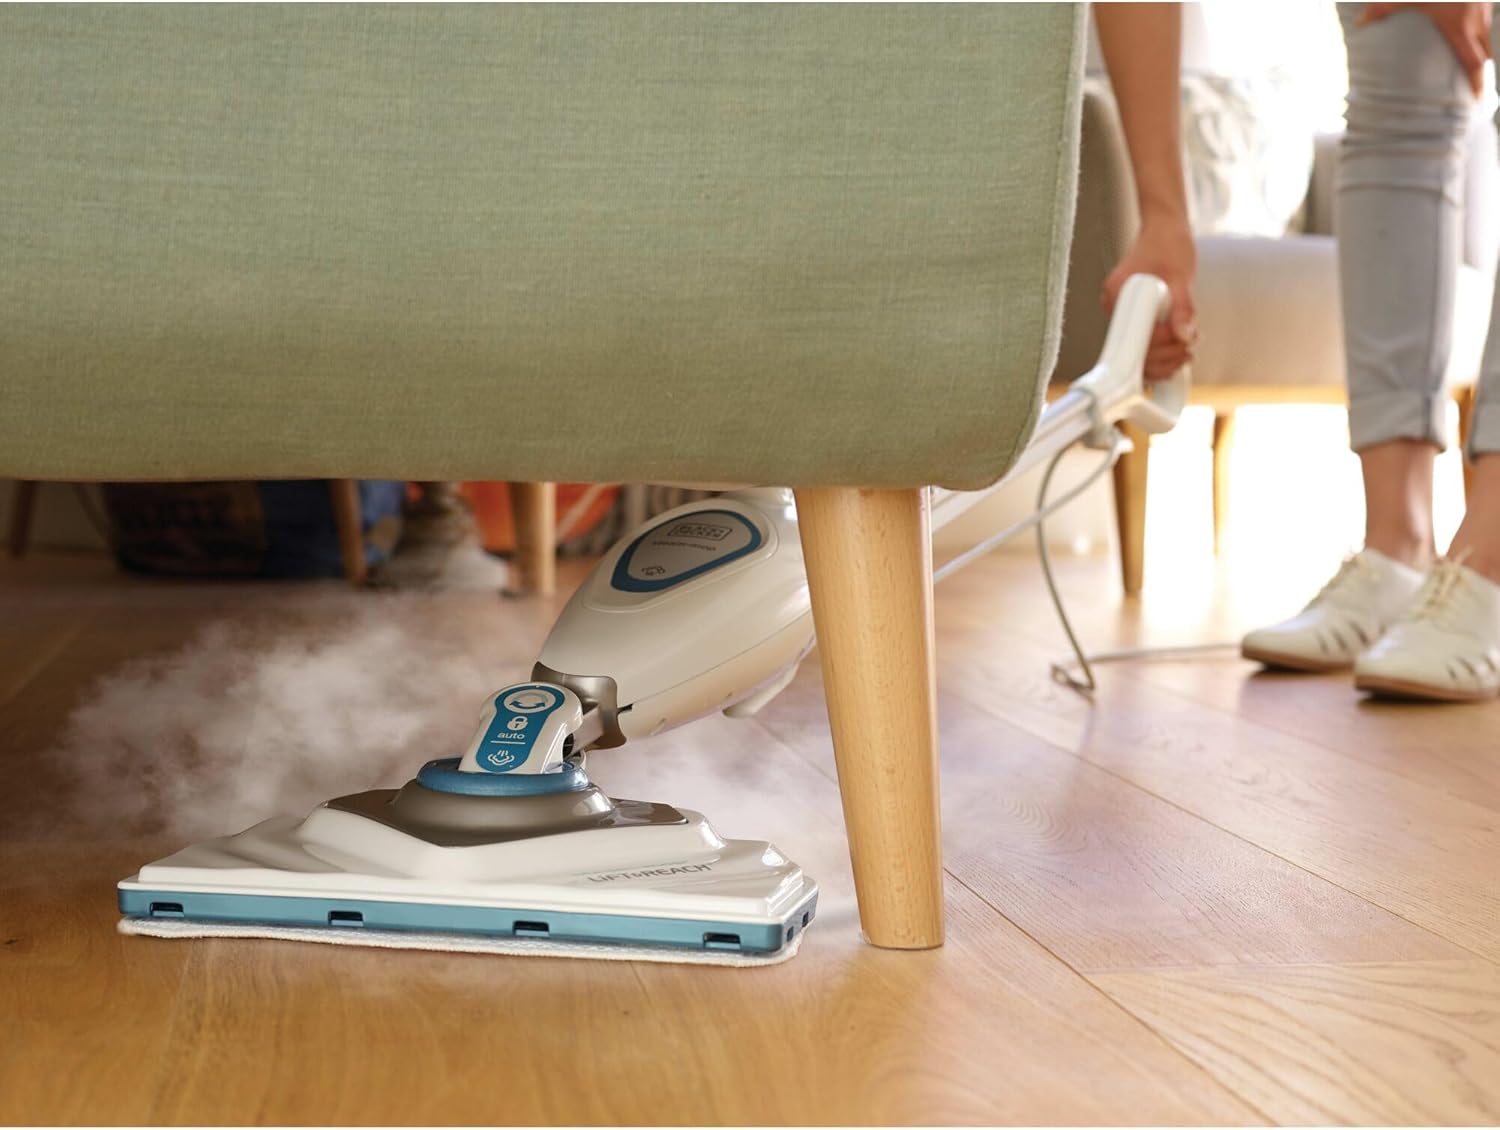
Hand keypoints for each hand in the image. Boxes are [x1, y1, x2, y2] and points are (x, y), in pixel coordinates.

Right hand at [1102, 216, 1197, 381]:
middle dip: (1163, 356)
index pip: (1131, 336)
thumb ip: (1183, 308)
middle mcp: (1114, 308)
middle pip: (1131, 350)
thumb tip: (1185, 337)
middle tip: (1188, 350)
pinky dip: (1161, 354)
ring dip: (1163, 360)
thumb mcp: (1181, 277)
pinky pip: (1142, 346)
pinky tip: (1180, 350)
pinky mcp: (1133, 319)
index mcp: (1117, 295)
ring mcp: (1122, 315)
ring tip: (1188, 351)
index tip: (1181, 342)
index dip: (1158, 345)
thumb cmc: (1169, 246)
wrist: (1164, 231)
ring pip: (1137, 353)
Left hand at [1358, 2, 1492, 95]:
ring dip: (1480, 50)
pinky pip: (1486, 21)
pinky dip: (1479, 31)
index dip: (1478, 84)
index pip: (1474, 63)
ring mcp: (1485, 8)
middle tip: (1471, 87)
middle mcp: (1476, 20)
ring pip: (1488, 37)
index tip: (1478, 101)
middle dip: (1479, 71)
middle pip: (1485, 54)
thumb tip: (1359, 25)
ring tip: (1470, 65)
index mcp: (1458, 26)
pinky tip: (1467, 32)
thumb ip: (1380, 10)